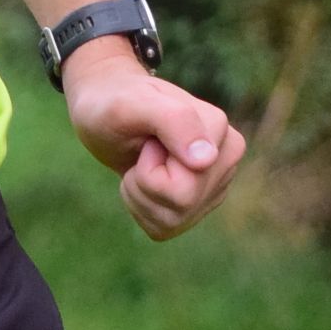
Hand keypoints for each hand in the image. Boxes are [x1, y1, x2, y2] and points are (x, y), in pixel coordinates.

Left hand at [61, 41, 243, 239]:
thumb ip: (173, 121)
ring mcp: (212, 186)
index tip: (146, 139)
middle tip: (139, 153)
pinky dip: (141, 208)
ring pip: (173, 220)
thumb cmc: (117, 100)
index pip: (186, 186)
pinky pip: (165, 229)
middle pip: (182, 205)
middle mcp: (225, 162)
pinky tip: (141, 180)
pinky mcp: (195, 206)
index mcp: (221, 135)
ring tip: (139, 163)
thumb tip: (207, 159)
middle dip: (143, 184)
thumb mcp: (132, 104)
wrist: (105, 109)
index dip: (150, 168)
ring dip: (140, 196)